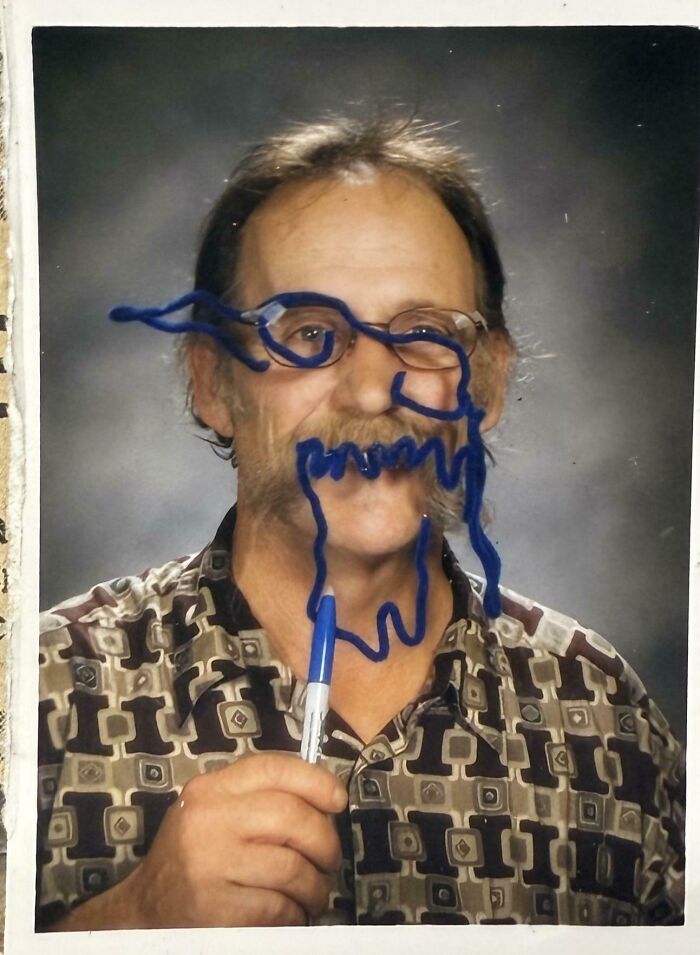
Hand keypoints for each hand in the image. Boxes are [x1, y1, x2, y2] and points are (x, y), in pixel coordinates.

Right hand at [53, 753, 347, 929]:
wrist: (144, 913)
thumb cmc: (192, 858)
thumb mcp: (213, 813)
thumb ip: (256, 798)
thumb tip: (323, 796)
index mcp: (210, 790)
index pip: (273, 768)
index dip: (316, 781)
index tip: (338, 800)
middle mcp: (207, 820)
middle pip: (292, 817)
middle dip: (325, 841)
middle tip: (330, 859)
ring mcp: (209, 865)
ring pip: (292, 867)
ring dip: (315, 885)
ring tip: (314, 892)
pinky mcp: (215, 910)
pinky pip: (278, 907)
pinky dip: (294, 913)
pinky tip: (290, 913)